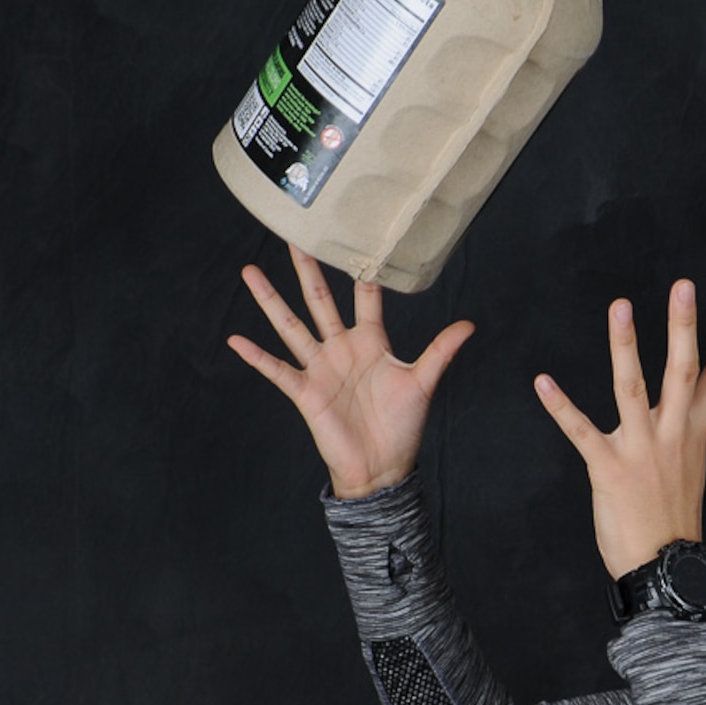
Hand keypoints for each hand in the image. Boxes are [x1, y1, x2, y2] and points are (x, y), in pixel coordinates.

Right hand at [227, 246, 473, 497]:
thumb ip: (440, 351)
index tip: (353, 238)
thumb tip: (470, 325)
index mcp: (371, 342)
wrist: (382, 467)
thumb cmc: (402, 426)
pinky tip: (235, 339)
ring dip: (270, 300)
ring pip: (291, 326)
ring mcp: (320, 368)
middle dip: (307, 270)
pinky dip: (256, 356)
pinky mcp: (305, 391)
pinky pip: (276, 370)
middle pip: (320, 300)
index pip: (365, 298)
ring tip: (249, 272)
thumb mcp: (423, 383)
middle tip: (294, 237)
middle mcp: (341, 348)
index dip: (361, 271)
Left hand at [534, 278, 705, 578]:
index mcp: (693, 433)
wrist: (664, 568)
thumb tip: (683, 411)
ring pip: (633, 389)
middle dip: (684, 327)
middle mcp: (672, 435)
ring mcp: (642, 450)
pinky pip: (581, 431)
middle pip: (683, 371)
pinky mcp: (609, 468)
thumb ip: (682, 434)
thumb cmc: (672, 522)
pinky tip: (543, 381)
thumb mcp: (688, 469)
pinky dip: (560, 406)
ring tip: (620, 306)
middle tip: (684, 286)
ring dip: (625, 346)